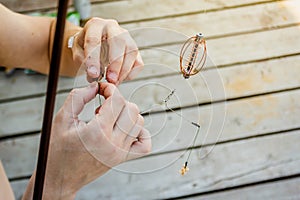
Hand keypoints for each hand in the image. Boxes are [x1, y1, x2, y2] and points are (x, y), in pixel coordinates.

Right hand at [23, 82, 150, 198]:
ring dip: (127, 114)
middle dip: (119, 100)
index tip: (102, 89)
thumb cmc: (58, 149)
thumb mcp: (61, 119)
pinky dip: (140, 133)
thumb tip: (96, 86)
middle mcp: (113, 143)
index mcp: (97, 132)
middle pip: (132, 109)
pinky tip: (126, 129)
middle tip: (104, 104)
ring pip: (139, 122)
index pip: (117, 100)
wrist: (61, 177)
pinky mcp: (123, 159)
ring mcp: (120, 152)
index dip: (110, 89)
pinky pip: (144, 144)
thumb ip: (78, 98)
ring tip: (110, 117)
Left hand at [71, 18, 143, 83]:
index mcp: (95, 25)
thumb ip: (82, 61)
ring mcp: (127, 37)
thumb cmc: (84, 48)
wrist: (93, 45)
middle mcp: (113, 28)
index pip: (94, 40)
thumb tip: (94, 75)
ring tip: (114, 82)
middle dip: (115, 63)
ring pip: (132, 52)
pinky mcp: (134, 50)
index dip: (94, 59)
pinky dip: (131, 73)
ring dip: (124, 70)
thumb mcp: (77, 52)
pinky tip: (120, 79)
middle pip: (119, 41)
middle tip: (110, 79)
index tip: (93, 74)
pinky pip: (138, 62)